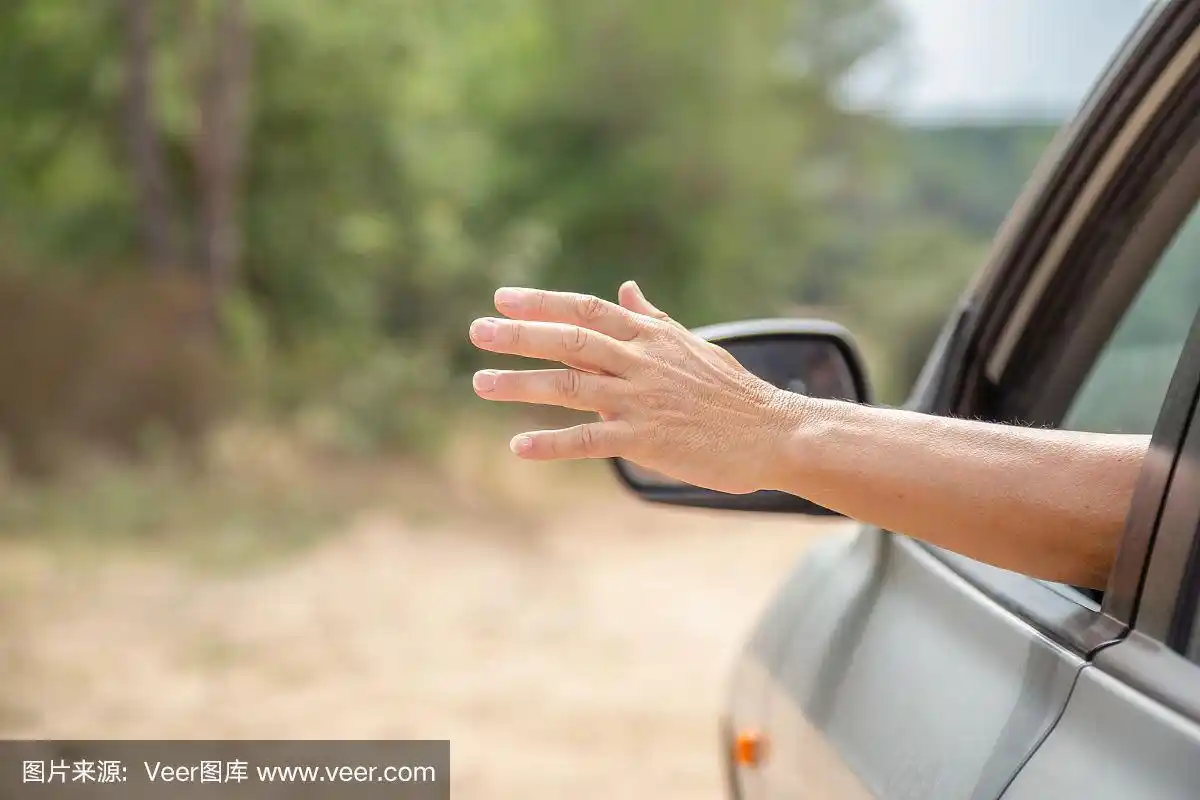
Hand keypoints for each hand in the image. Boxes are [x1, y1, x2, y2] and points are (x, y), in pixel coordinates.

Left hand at [467, 281, 808, 493]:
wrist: (772, 432)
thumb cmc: (731, 391)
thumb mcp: (692, 345)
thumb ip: (653, 319)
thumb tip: (628, 288)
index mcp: (650, 337)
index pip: (586, 310)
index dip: (542, 302)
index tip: (502, 298)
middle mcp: (640, 362)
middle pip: (569, 340)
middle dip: (520, 334)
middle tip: (477, 331)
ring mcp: (641, 399)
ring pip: (571, 386)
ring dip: (521, 384)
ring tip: (481, 383)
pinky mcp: (645, 439)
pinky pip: (589, 439)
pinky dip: (552, 443)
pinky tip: (518, 446)